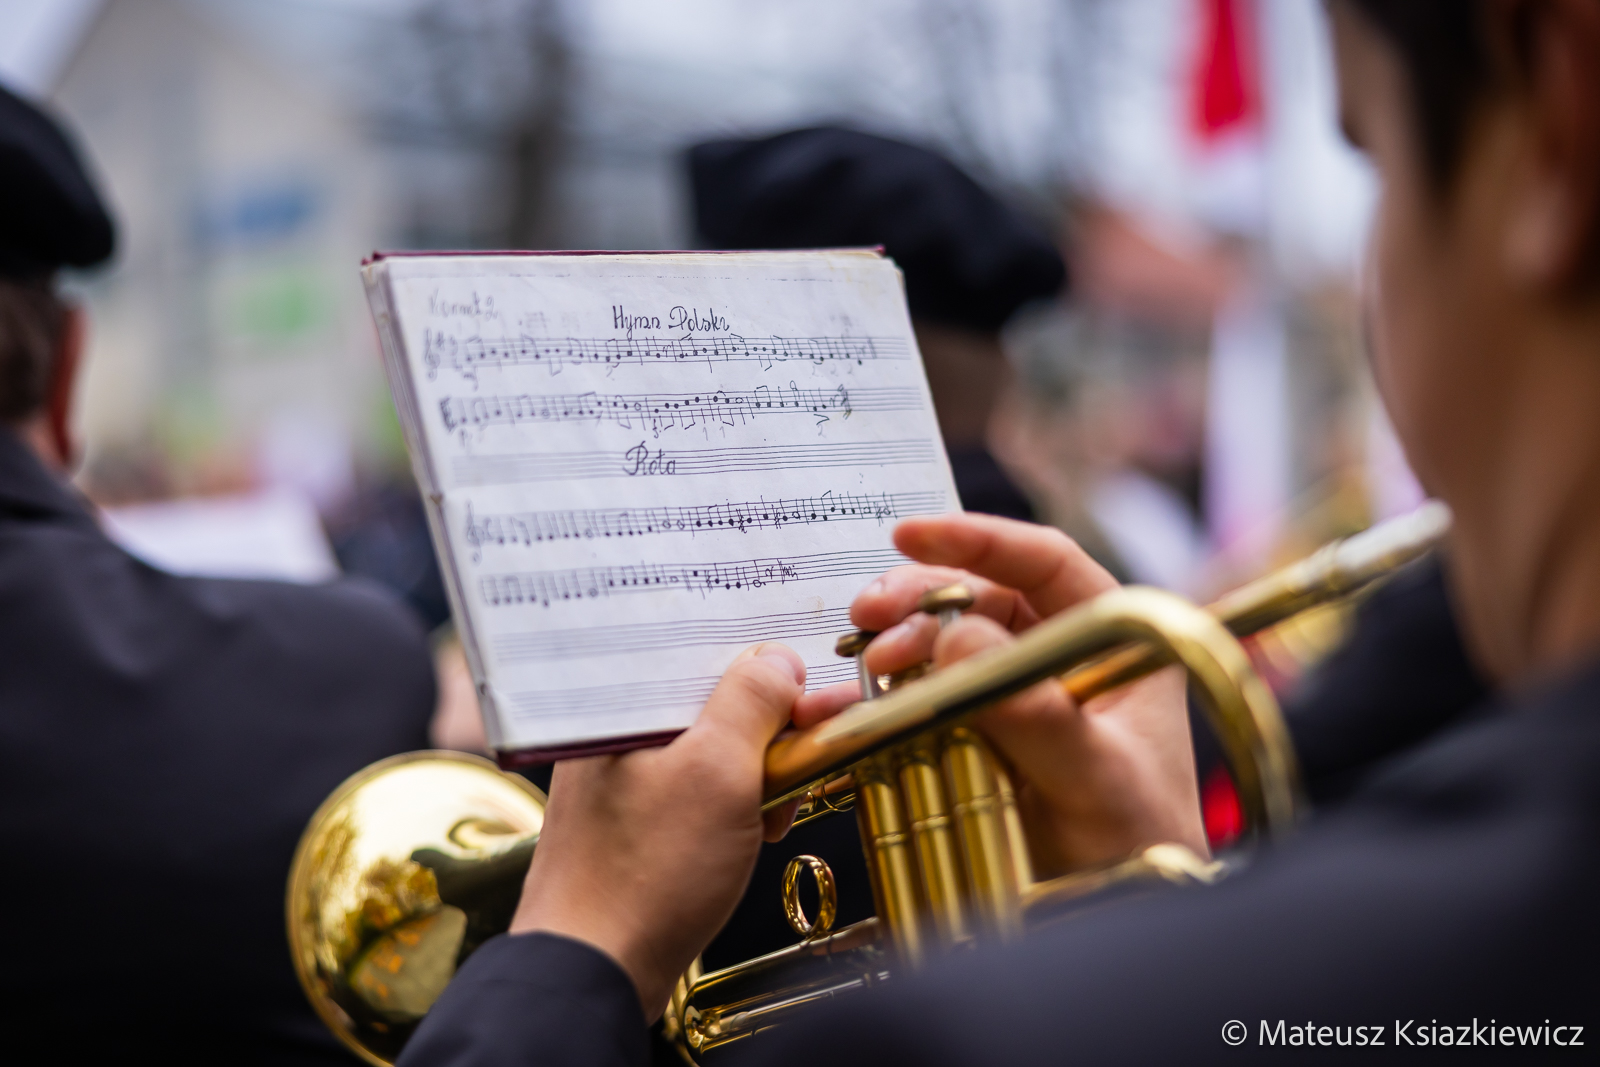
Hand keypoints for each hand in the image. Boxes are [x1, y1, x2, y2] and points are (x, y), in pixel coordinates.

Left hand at [508, 643, 803, 1020]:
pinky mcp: (635, 820)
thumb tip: (779, 661)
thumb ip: (751, 702)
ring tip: (779, 804)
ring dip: (757, 769)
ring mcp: (620, 778)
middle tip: (816, 740)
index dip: (762, 662)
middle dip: (769, 723)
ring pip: (709, 747)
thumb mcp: (718, 773)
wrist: (597, 972)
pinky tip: (755, 830)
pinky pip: (697, 790)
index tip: (811, 681)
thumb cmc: (644, 877)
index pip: (695, 648)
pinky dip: (734, 803)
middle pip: (708, 698)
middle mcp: (611, 732)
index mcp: (616, 704)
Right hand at [814, 513, 1206, 874]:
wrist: (1120, 917)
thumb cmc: (1140, 847)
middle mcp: (1060, 653)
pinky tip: (841, 706)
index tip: (907, 537)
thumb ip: (1035, 713)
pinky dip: (880, 698)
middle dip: (917, 598)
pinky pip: (922, 698)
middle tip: (867, 618)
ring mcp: (1016, 693)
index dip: (976, 539)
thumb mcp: (1095, 780)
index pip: (1045, 561)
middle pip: (979, 594)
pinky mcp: (977, 733)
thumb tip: (956, 641)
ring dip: (894, 644)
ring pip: (943, 641)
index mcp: (1110, 636)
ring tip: (863, 664)